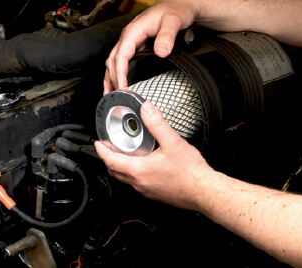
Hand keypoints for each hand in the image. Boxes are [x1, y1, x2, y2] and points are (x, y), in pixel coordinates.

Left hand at [94, 101, 213, 209]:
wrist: (203, 191)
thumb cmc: (190, 172)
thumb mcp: (172, 142)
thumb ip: (157, 124)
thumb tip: (147, 109)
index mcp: (139, 170)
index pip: (110, 160)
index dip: (101, 150)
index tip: (98, 143)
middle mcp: (139, 183)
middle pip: (114, 172)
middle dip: (108, 159)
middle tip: (108, 148)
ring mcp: (147, 190)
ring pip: (126, 179)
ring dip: (121, 167)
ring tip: (126, 155)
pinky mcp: (155, 194)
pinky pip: (138, 183)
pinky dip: (134, 174)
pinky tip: (145, 166)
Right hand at [104, 0, 197, 94]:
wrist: (181, 6)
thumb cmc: (176, 11)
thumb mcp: (173, 22)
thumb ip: (167, 36)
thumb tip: (161, 51)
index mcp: (133, 31)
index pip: (120, 56)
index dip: (119, 73)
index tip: (122, 87)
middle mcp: (129, 36)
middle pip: (113, 60)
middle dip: (112, 79)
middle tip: (116, 96)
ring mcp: (131, 40)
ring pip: (114, 61)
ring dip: (110, 77)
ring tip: (110, 94)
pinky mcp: (136, 44)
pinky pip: (122, 60)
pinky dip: (118, 72)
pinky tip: (119, 82)